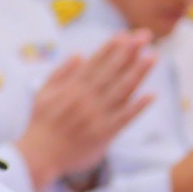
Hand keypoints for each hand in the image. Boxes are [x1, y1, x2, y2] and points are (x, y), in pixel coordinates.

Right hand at [16, 31, 156, 191]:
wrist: (39, 156)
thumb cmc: (41, 124)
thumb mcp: (43, 94)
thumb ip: (60, 73)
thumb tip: (79, 54)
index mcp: (70, 89)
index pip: (94, 63)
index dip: (110, 48)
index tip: (124, 34)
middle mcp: (85, 100)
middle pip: (111, 72)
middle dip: (129, 52)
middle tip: (144, 36)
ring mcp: (96, 117)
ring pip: (121, 91)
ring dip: (138, 73)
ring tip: (152, 57)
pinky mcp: (104, 134)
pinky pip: (124, 118)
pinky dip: (138, 107)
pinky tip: (151, 95)